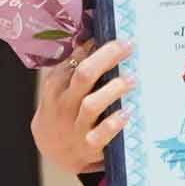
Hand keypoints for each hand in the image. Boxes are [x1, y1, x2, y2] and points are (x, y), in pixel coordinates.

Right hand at [32, 38, 132, 174]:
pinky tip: (127, 112)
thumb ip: (75, 68)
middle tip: (128, 47)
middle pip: (84, 76)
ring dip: (113, 90)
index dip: (94, 46)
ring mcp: (76, 126)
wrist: (52, 150)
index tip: (116, 36)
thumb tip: (95, 40)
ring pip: (92, 105)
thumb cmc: (63, 110)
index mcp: (56, 86)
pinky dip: (114, 123)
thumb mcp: (60, 88)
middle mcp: (64, 104)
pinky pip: (101, 135)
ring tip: (132, 78)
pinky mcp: (89, 146)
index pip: (73, 61)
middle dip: (107, 58)